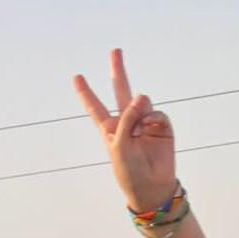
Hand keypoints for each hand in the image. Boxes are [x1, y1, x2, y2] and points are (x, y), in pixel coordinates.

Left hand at [73, 48, 176, 216]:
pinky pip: (156, 112)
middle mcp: (126, 121)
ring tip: (139, 128)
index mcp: (109, 128)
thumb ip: (127, 119)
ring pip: (141, 101)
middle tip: (115, 51)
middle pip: (120, 91)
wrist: (152, 186)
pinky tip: (151, 129)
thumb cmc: (129, 170)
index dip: (86, 92)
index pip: (95, 107)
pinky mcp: (161, 125)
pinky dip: (153, 119)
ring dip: (139, 109)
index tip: (77, 77)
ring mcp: (144, 121)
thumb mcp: (119, 146)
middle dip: (118, 71)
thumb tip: (142, 95)